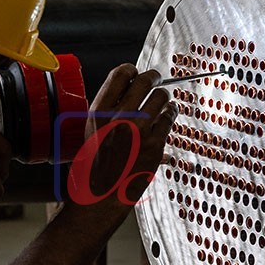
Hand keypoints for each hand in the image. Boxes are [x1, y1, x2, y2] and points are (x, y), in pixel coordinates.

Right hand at [67, 63, 176, 207]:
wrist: (102, 194)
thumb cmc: (96, 166)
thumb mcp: (93, 130)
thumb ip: (108, 109)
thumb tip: (129, 89)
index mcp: (100, 111)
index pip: (120, 74)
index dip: (131, 70)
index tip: (136, 72)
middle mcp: (119, 117)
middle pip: (145, 80)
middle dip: (154, 78)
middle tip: (157, 80)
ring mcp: (139, 130)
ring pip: (161, 98)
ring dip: (165, 97)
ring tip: (164, 101)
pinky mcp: (155, 143)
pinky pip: (169, 118)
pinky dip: (170, 114)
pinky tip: (168, 115)